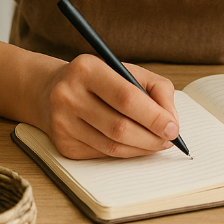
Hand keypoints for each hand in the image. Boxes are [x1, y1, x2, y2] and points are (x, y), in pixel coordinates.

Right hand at [36, 55, 180, 158]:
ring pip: (112, 147)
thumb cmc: (97, 80)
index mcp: (87, 69)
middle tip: (169, 139)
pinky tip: (134, 145)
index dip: (154, 116)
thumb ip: (157, 89)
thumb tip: (171, 120)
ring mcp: (62, 122)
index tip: (173, 127)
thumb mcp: (127, 70)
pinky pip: (103, 155)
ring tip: (156, 143)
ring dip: (142, 148)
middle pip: (120, 127)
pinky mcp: (63, 144)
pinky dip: (125, 153)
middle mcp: (68, 95)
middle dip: (151, 137)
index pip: (126, 97)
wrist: (49, 90)